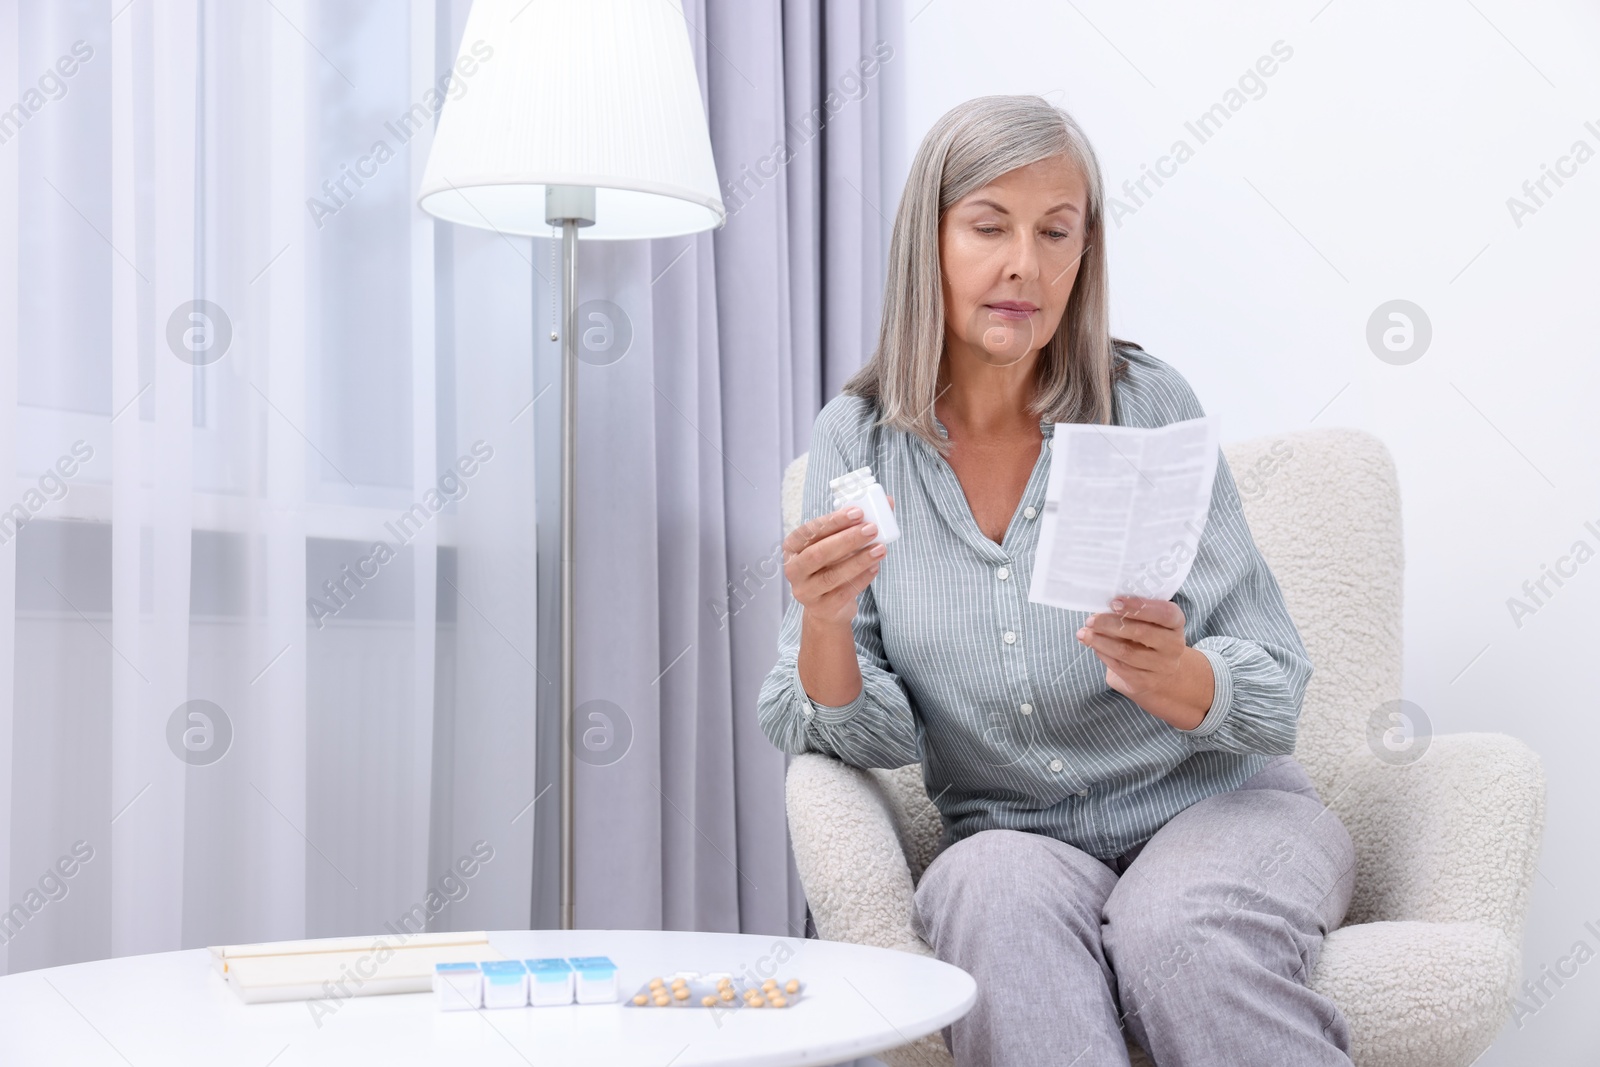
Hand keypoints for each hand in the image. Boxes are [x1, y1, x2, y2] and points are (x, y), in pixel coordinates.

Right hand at [783, 503, 889, 626]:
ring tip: (880, 549)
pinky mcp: (822, 608)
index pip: (809, 531)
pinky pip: (844, 593)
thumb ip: (858, 523)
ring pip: (831, 575)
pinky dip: (862, 578)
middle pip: (818, 554)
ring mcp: (805, 592)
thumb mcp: (839, 544)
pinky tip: (876, 567)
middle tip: (872, 529)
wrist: (828, 606)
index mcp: (792, 547)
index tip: (858, 512)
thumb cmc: (833, 566)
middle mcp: (794, 570)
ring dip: (859, 560)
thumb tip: (888, 501)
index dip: (833, 521)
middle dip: (847, 540)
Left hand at [1075, 596, 1214, 730]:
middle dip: (1110, 624)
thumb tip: (1099, 611)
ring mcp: (1162, 666)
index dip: (1139, 607)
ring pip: (1126, 652)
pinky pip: (1120, 667)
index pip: (1164, 612)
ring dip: (1100, 641)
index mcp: (1176, 623)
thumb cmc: (1149, 638)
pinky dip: (1103, 654)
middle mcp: (1173, 645)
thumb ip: (1130, 614)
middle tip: (1091, 620)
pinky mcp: (1146, 682)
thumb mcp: (1149, 622)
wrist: (1162, 674)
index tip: (1114, 602)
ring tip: (1084, 633)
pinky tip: (1094, 646)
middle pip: (1141, 632)